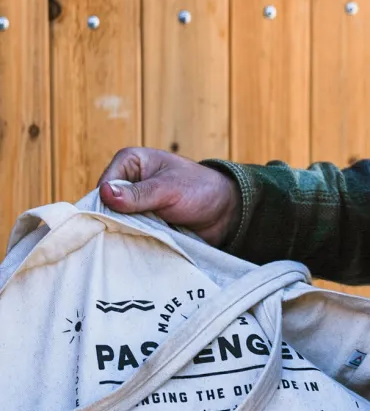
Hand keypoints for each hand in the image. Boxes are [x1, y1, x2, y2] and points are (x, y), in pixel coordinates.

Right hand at [98, 147, 241, 246]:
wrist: (226, 213)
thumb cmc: (200, 190)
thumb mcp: (169, 189)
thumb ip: (139, 194)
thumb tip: (105, 193)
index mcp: (130, 162)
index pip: (103, 187)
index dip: (106, 206)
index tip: (117, 221)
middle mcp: (127, 182)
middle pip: (106, 207)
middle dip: (115, 222)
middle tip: (128, 235)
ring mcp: (134, 205)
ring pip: (116, 223)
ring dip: (126, 234)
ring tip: (137, 242)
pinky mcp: (142, 223)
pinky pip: (130, 234)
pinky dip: (135, 241)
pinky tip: (139, 248)